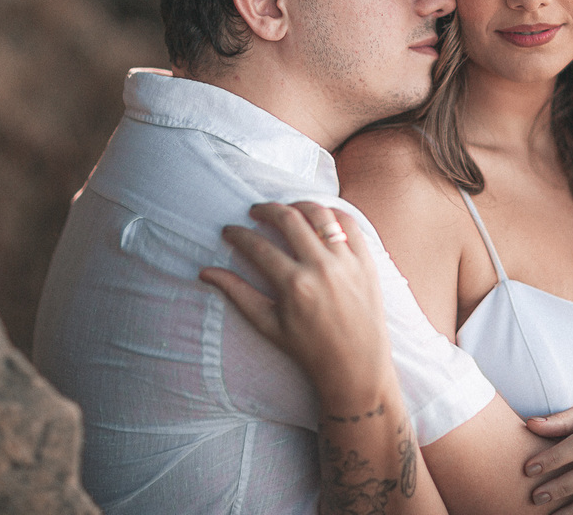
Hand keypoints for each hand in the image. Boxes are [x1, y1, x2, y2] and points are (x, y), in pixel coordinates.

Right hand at [199, 202, 392, 407]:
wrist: (356, 366)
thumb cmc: (309, 349)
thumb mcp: (268, 325)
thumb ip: (238, 294)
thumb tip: (205, 272)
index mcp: (294, 285)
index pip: (259, 246)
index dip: (239, 234)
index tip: (230, 231)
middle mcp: (322, 268)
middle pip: (288, 219)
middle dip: (266, 209)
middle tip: (255, 211)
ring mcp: (348, 262)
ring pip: (320, 213)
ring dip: (298, 205)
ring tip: (286, 210)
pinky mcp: (367, 261)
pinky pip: (349, 223)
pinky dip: (332, 213)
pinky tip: (318, 216)